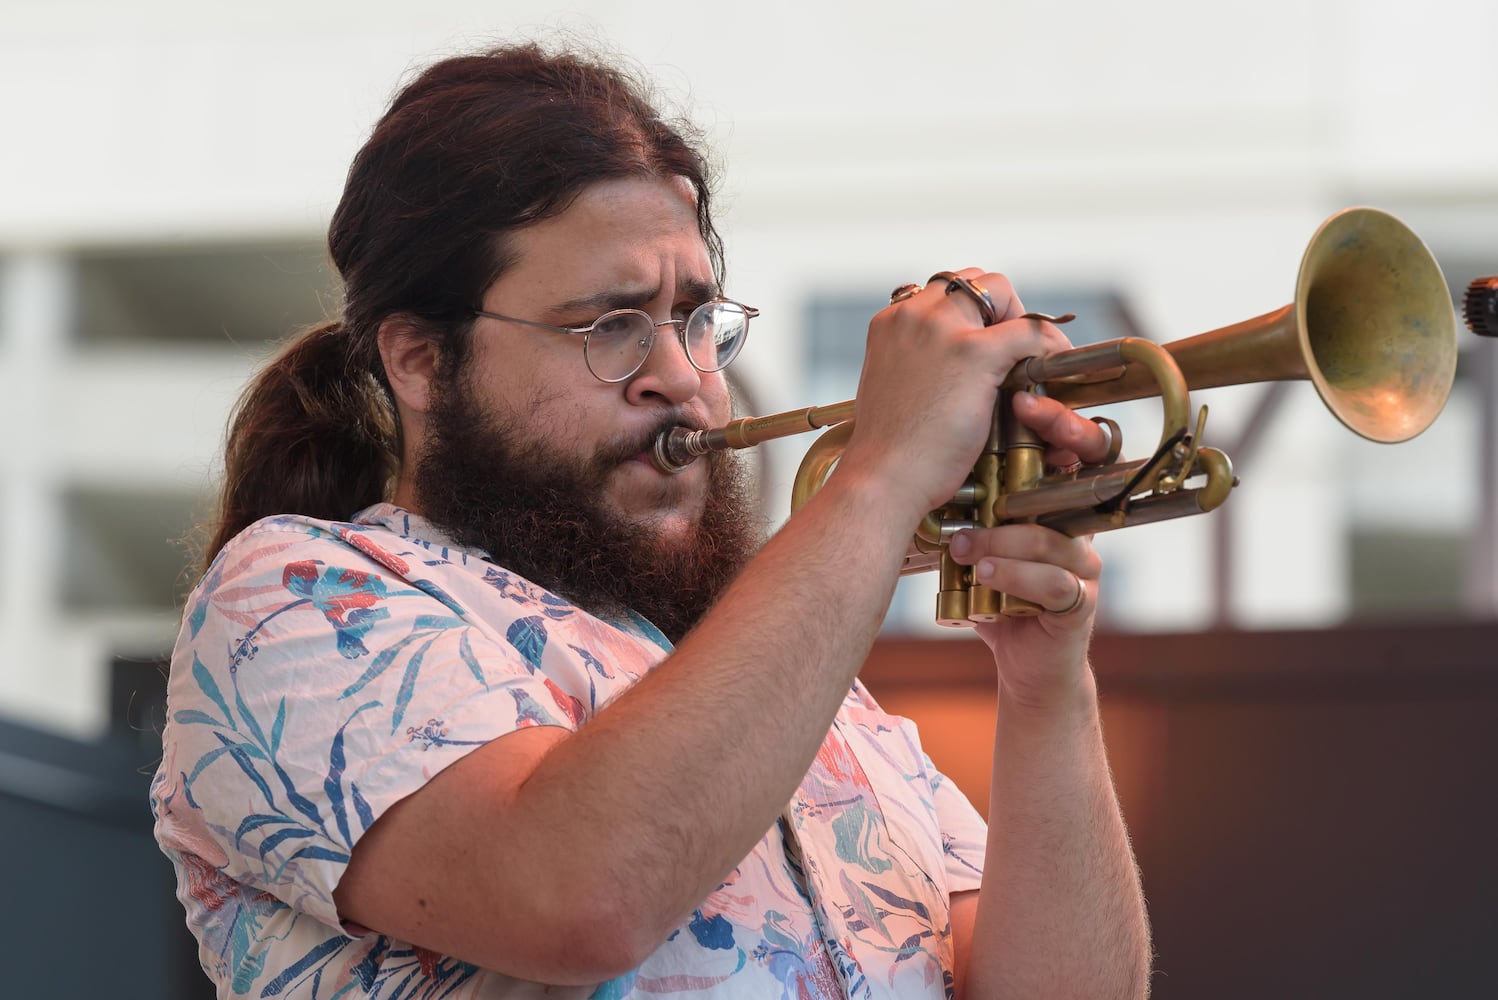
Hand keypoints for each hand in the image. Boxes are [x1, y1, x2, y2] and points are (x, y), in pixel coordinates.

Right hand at [836, 270, 1077, 525]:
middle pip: (970, 281)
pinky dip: (1048, 344)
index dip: (973, 313)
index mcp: (890, 322)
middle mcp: (913, 315)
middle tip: (1014, 348)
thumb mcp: (891, 388)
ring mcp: (942, 329)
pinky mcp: (973, 353)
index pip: (942, 292)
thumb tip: (944, 370)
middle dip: (998, 307)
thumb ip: (915, 365)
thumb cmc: (887, 451)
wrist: (883, 478)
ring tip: (1033, 355)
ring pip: (999, 290)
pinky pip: (1029, 330)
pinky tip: (1054, 368)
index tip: (988, 338)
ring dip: (1020, 318)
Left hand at [946, 391, 1111, 708]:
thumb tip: (922, 451)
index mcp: (1057, 502)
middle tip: (1012, 442)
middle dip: (1056, 450)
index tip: (1020, 400)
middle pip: (1083, 476)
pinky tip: (984, 575)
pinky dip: (1014, 577)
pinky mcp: (1080, 604)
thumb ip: (966, 499)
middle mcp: (1078, 526)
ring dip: (1002, 539)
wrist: (1021, 660)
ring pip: (1053, 538)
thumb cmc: (995, 590)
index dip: (1055, 421)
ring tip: (963, 545)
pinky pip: (1055, 584)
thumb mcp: (978, 536)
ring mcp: (1084, 565)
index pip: (1071, 448)